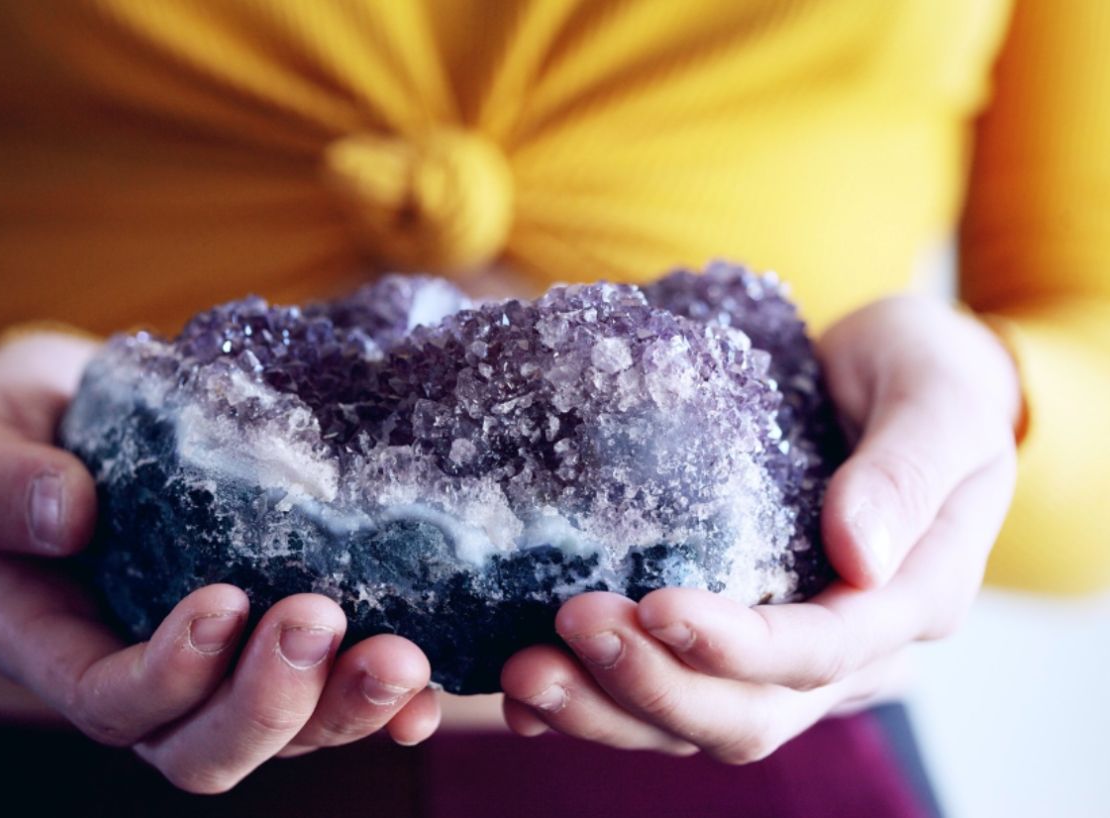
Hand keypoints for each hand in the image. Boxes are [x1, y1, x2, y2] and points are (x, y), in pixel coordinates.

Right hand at [0, 333, 440, 791]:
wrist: (77, 413)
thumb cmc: (10, 432)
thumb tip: (68, 512)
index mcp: (59, 643)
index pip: (111, 703)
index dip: (169, 674)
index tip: (221, 601)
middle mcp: (146, 674)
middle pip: (207, 746)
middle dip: (272, 701)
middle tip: (320, 620)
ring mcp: (221, 663)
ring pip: (286, 731)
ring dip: (346, 703)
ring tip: (402, 652)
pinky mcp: (277, 629)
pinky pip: (333, 688)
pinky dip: (386, 698)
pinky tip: (432, 675)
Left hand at [500, 296, 1019, 760]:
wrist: (897, 379)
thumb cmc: (925, 377)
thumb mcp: (939, 398)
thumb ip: (908, 471)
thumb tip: (858, 557)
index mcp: (909, 599)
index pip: (823, 652)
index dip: (739, 645)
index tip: (658, 605)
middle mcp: (847, 650)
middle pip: (748, 712)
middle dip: (653, 685)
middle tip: (569, 627)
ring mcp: (784, 655)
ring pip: (696, 721)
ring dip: (607, 708)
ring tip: (525, 675)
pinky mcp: (732, 640)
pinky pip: (666, 691)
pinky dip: (597, 703)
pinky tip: (526, 698)